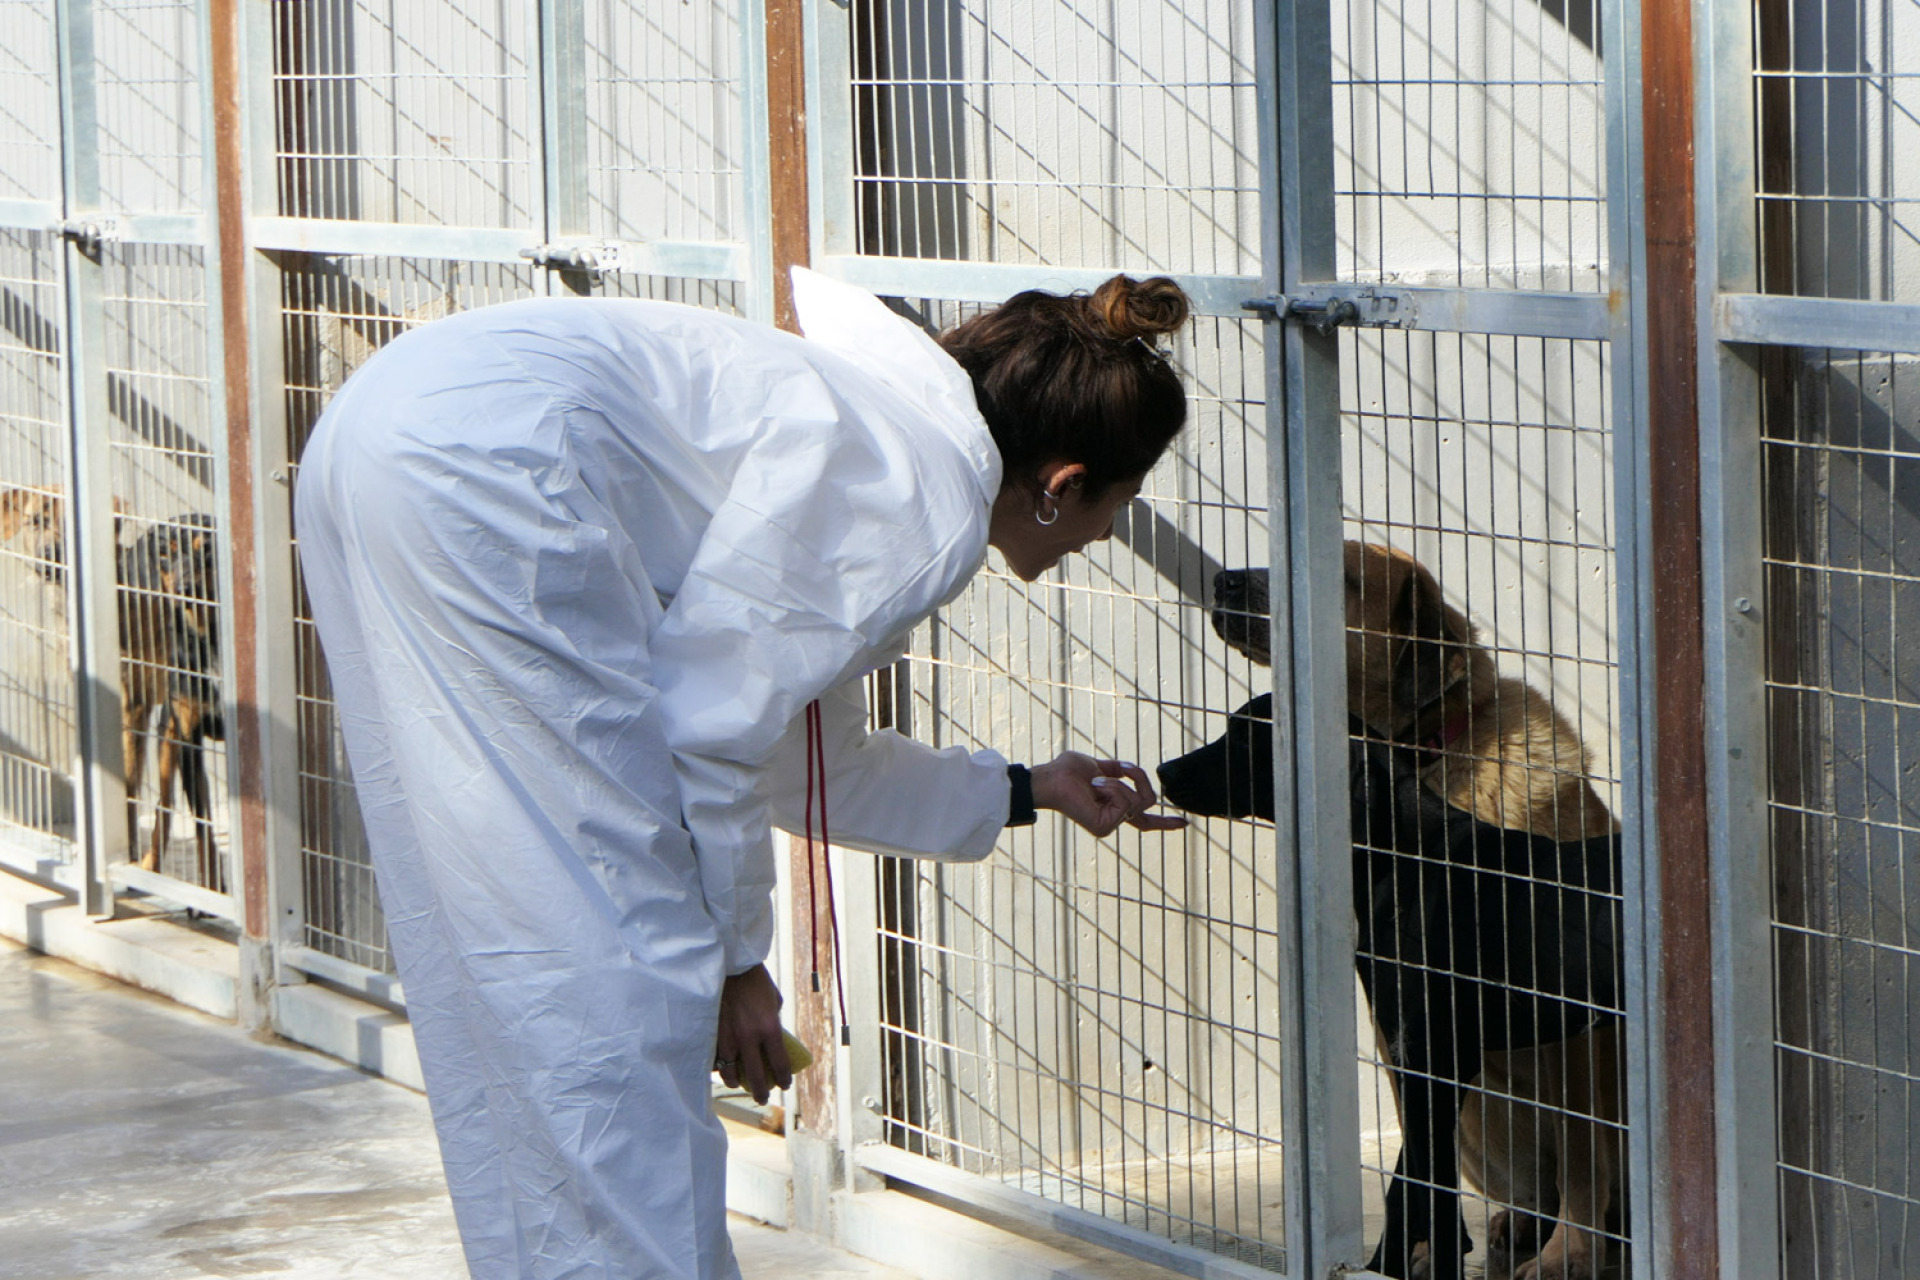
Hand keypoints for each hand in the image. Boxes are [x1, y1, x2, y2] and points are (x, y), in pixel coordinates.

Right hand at [714, 964, 791, 1104]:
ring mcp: (729, 1037)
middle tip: (763, 1098)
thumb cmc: (756, 980)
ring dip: (735, 1081)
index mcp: (769, 1028)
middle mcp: (750, 1037)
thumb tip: (775, 1034)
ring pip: (730, 1071)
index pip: (780, 1064)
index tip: (784, 1085)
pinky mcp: (713, 1033)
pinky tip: (721, 1068)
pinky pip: (716, 1058)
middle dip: (761, 1092)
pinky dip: (719, 1065)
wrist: (730, 965)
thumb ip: (774, 1020)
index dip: (783, 1079)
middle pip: (756, 1076)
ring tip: (738, 1084)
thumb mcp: (773, 1000)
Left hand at [1030, 752, 1187, 835]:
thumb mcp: (1099, 766)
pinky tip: (1095, 786)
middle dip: (1139, 779)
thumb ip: (1118, 771)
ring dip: (1119, 782)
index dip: (1165, 822)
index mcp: (1113, 807)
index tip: (1184, 824)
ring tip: (1096, 779)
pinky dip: (1113, 788)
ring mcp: (1110, 825)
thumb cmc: (1067, 771)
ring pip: (1139, 800)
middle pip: (1147, 803)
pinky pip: (1126, 802)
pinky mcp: (1105, 827)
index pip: (1144, 819)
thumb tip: (1132, 769)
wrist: (1052, 777)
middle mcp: (1114, 819)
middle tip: (1122, 767)